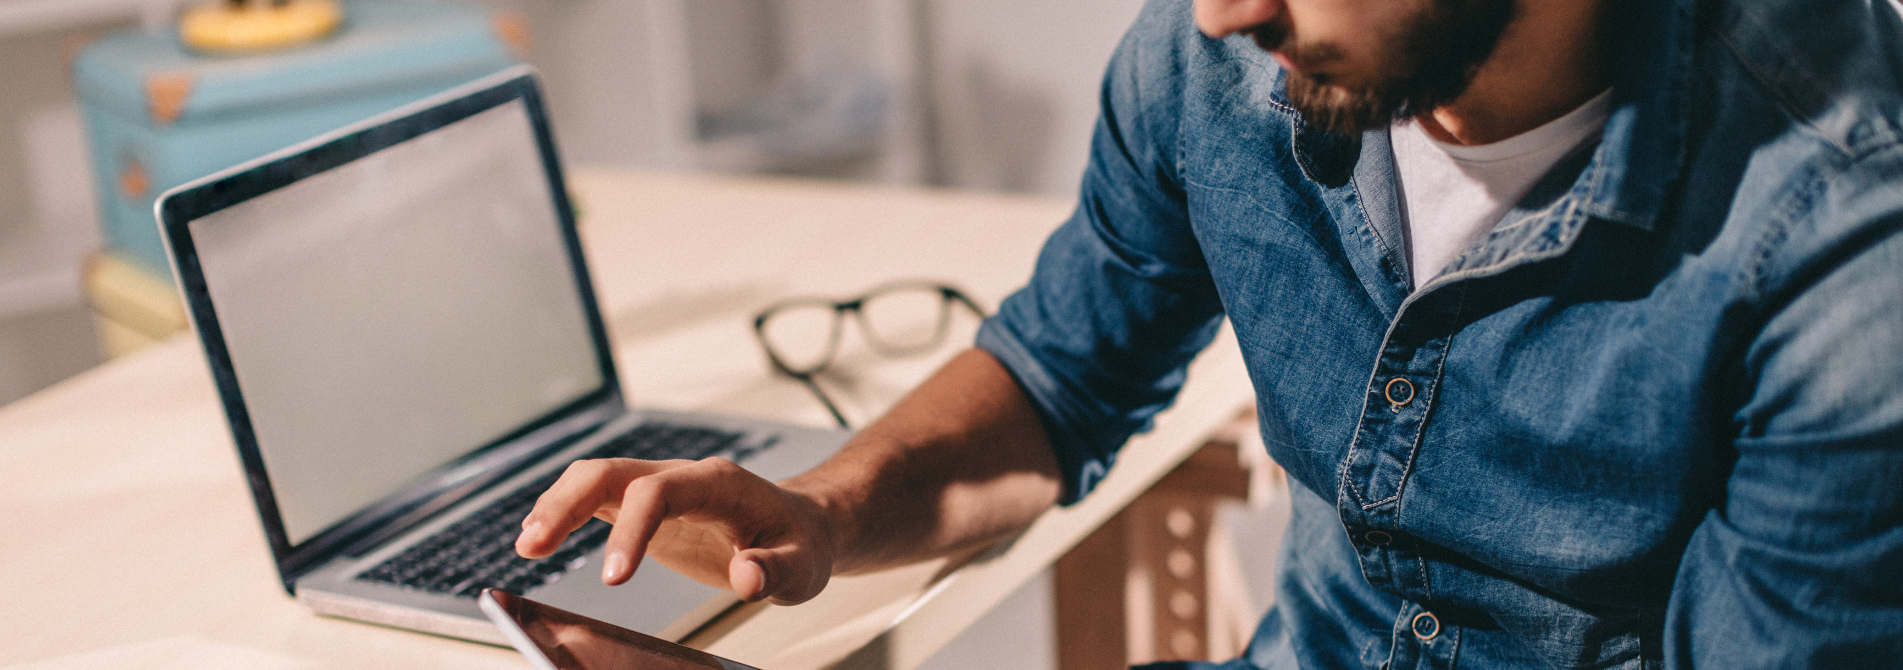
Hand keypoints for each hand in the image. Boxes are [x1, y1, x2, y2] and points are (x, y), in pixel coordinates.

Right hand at [514, 457, 836, 604]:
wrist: (802, 524)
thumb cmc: (800, 542)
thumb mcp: (803, 566)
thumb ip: (775, 571)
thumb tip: (747, 579)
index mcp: (718, 483)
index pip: (659, 492)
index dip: (630, 530)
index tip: (613, 579)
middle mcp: (682, 476)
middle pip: (611, 471)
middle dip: (567, 503)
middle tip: (532, 547)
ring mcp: (660, 486)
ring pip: (596, 477)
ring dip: (556, 506)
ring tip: (526, 547)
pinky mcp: (646, 506)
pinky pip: (598, 498)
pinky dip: (564, 513)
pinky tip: (537, 540)